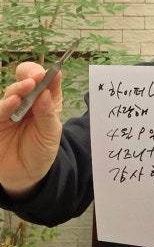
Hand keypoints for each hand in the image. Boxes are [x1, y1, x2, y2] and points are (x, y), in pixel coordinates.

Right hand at [0, 62, 62, 195]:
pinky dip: (6, 103)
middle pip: (26, 80)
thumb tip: (45, 92)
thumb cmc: (40, 150)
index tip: (54, 72)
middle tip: (37, 77)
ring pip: (12, 91)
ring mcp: (10, 109)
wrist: (25, 174)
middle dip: (32, 75)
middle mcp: (27, 101)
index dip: (49, 74)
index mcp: (45, 100)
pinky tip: (13, 101)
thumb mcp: (50, 133)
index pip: (47, 81)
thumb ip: (48, 113)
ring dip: (19, 87)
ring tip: (27, 86)